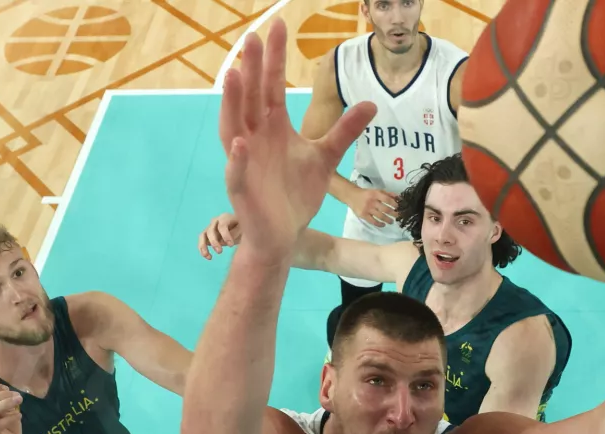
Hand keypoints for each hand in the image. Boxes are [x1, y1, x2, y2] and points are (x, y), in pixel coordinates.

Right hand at [198, 213, 240, 259]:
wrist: (240, 229)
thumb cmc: (243, 228)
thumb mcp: (243, 229)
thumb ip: (235, 233)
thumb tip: (223, 242)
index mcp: (225, 217)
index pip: (222, 225)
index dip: (225, 235)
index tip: (231, 245)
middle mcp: (215, 221)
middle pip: (210, 230)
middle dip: (214, 242)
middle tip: (220, 252)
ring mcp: (210, 228)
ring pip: (202, 235)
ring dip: (203, 246)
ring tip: (209, 257)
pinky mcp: (207, 236)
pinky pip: (202, 242)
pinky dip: (203, 250)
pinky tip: (209, 257)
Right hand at [218, 18, 375, 262]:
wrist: (284, 235)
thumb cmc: (297, 194)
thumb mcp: (326, 157)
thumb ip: (345, 130)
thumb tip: (372, 104)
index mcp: (272, 127)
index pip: (271, 86)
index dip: (274, 58)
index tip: (278, 27)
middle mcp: (254, 138)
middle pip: (251, 97)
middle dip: (252, 69)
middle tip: (253, 38)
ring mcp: (244, 161)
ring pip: (233, 126)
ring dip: (232, 103)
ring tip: (234, 76)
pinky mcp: (242, 189)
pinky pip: (235, 171)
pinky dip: (235, 158)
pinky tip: (238, 142)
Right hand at [347, 188, 399, 227]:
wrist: (352, 196)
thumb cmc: (367, 193)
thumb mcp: (377, 191)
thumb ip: (388, 194)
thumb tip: (399, 198)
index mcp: (376, 194)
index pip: (387, 200)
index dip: (394, 204)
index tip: (399, 207)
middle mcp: (372, 202)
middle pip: (385, 209)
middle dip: (394, 214)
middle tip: (398, 216)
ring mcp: (367, 209)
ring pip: (380, 216)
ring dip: (388, 220)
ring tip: (392, 221)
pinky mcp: (363, 215)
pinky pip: (373, 221)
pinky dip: (379, 224)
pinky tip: (383, 224)